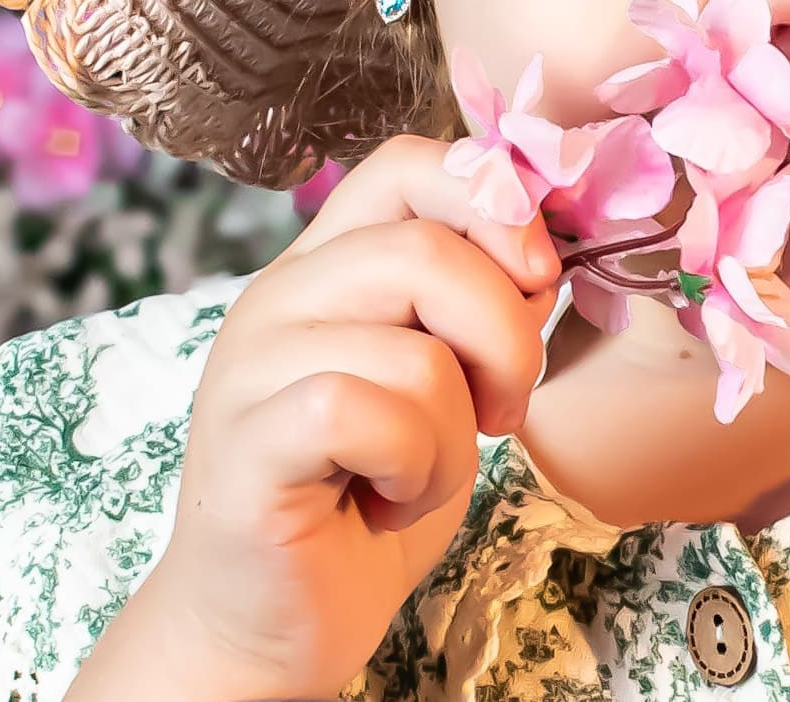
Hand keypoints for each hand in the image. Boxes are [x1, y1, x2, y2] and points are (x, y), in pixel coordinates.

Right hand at [94, 134, 559, 701]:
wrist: (279, 626)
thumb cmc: (373, 492)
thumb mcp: (447, 377)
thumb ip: (478, 300)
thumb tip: (542, 255)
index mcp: (327, 262)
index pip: (408, 164)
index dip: (491, 201)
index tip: (537, 277)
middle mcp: (280, 294)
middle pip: (429, 249)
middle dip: (505, 338)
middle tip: (500, 409)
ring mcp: (251, 365)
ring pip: (416, 351)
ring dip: (456, 433)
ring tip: (418, 473)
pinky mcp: (246, 443)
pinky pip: (367, 414)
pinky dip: (412, 469)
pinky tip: (385, 501)